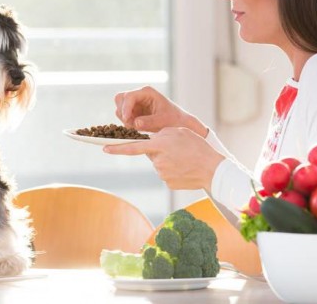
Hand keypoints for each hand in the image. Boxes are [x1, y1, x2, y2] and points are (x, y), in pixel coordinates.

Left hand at [103, 127, 223, 190]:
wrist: (212, 169)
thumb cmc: (197, 147)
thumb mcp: (179, 131)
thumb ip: (161, 134)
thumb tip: (150, 142)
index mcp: (159, 144)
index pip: (133, 146)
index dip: (117, 147)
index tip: (104, 147)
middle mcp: (158, 160)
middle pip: (151, 154)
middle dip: (159, 151)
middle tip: (177, 149)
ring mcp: (162, 173)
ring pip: (159, 164)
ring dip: (167, 160)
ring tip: (183, 159)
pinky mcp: (168, 183)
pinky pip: (166, 174)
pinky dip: (173, 170)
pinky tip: (184, 168)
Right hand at [114, 86, 206, 135]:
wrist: (178, 123)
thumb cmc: (173, 119)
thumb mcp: (163, 121)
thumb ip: (149, 121)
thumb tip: (135, 123)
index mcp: (147, 92)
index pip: (129, 96)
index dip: (126, 107)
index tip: (127, 119)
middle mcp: (139, 95)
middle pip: (120, 99)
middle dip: (123, 112)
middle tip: (131, 125)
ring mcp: (135, 103)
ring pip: (120, 108)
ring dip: (125, 119)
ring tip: (138, 127)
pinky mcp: (134, 111)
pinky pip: (123, 116)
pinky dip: (127, 123)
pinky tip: (138, 128)